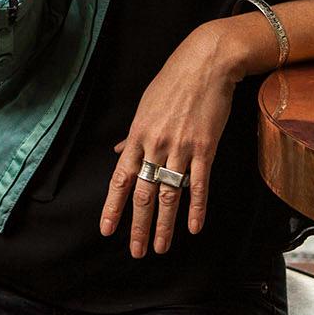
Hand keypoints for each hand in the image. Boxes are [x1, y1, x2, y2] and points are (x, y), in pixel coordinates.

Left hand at [99, 25, 238, 256]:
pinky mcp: (204, 148)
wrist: (206, 63)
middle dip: (139, 226)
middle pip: (144, 194)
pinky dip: (196, 208)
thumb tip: (118, 151)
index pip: (120, 178)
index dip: (113, 207)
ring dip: (164, 225)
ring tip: (161, 248)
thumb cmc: (173, 81)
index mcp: (138, 135)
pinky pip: (198, 184)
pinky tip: (193, 227)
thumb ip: (133, 134)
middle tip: (136, 251)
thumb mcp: (145, 105)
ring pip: (169, 195)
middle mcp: (156, 145)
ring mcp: (180, 148)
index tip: (107, 230)